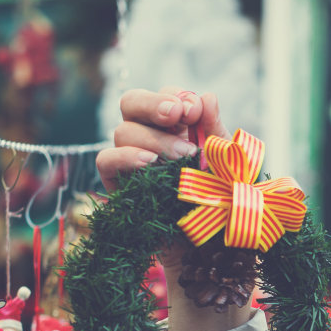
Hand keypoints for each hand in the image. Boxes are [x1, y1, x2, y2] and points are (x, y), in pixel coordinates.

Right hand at [96, 86, 223, 194]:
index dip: (177, 97)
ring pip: (122, 131)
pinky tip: (148, 163)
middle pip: (132, 102)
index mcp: (174, 125)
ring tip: (180, 156)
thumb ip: (214, 127)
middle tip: (176, 115)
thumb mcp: (224, 158)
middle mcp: (148, 135)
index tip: (194, 112)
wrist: (214, 235)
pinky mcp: (117, 182)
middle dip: (153, 104)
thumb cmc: (219, 193)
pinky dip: (124, 157)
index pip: (165, 96)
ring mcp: (130, 157)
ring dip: (152, 139)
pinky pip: (106, 160)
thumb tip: (207, 96)